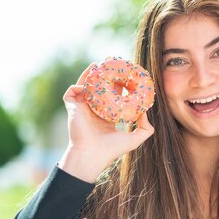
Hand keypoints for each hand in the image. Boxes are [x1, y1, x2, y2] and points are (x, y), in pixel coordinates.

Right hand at [57, 63, 154, 182]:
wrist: (92, 154)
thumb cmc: (112, 149)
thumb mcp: (135, 139)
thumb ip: (146, 128)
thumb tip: (145, 112)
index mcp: (107, 116)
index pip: (113, 97)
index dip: (120, 86)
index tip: (127, 77)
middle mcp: (94, 111)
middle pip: (99, 88)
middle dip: (105, 76)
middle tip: (113, 64)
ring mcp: (82, 108)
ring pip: (85, 86)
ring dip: (91, 74)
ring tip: (99, 64)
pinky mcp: (72, 107)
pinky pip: (73, 90)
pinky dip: (79, 82)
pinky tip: (90, 76)